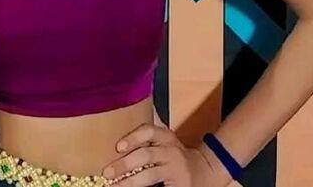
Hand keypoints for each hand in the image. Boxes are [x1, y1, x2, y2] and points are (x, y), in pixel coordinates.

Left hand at [101, 123, 222, 185]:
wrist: (205, 170)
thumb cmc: (174, 156)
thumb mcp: (164, 142)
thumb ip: (146, 141)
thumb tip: (116, 149)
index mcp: (166, 137)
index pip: (149, 131)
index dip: (133, 137)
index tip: (118, 147)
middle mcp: (172, 151)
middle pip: (146, 154)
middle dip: (125, 164)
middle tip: (107, 172)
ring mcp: (177, 170)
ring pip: (151, 174)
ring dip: (130, 182)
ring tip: (115, 186)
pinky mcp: (180, 186)